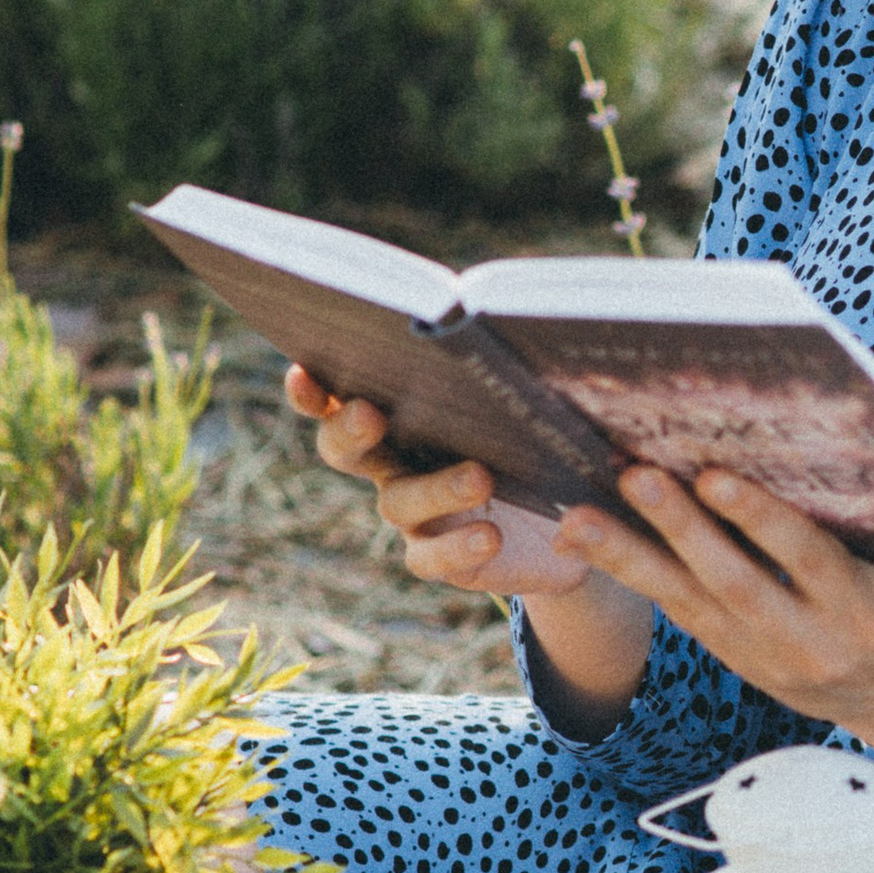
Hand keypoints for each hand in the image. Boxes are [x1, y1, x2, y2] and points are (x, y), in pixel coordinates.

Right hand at [282, 369, 592, 597]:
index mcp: (399, 413)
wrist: (570, 516)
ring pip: (397, 503)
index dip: (312, 390)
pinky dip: (457, 547)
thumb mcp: (525, 394)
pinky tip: (491, 534)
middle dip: (349, 428)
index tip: (303, 370)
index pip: (338, 396)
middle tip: (370, 413)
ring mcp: (411, 515)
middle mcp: (390, 462)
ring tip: (481, 477)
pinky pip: (430, 558)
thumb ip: (500, 364)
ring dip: (435, 488)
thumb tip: (496, 313)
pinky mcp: (440, 559)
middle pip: (343, 448)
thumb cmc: (536, 434)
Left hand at [557, 462, 873, 872]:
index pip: (811, 560)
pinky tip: (588, 539)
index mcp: (866, 606)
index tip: (716, 477)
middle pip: (737, 584)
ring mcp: (768, 657)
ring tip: (580, 518)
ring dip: (632, 558)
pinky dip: (633, 574)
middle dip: (684, 530)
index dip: (763, 521)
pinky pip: (680, 614)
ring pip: (692, 605)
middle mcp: (814, 639)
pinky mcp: (736, 659)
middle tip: (635, 476)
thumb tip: (842, 426)